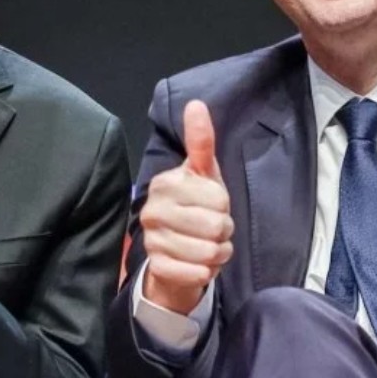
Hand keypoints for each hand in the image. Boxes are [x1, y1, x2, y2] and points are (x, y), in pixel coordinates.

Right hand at [141, 100, 233, 314]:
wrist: (174, 251)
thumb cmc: (194, 206)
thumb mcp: (202, 174)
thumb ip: (201, 141)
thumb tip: (196, 104)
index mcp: (166, 183)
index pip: (219, 198)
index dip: (224, 205)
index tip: (212, 205)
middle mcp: (153, 210)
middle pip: (216, 226)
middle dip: (223, 231)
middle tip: (212, 229)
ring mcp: (152, 240)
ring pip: (210, 252)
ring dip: (218, 253)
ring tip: (207, 246)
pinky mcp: (158, 267)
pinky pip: (198, 273)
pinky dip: (207, 272)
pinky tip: (198, 263)